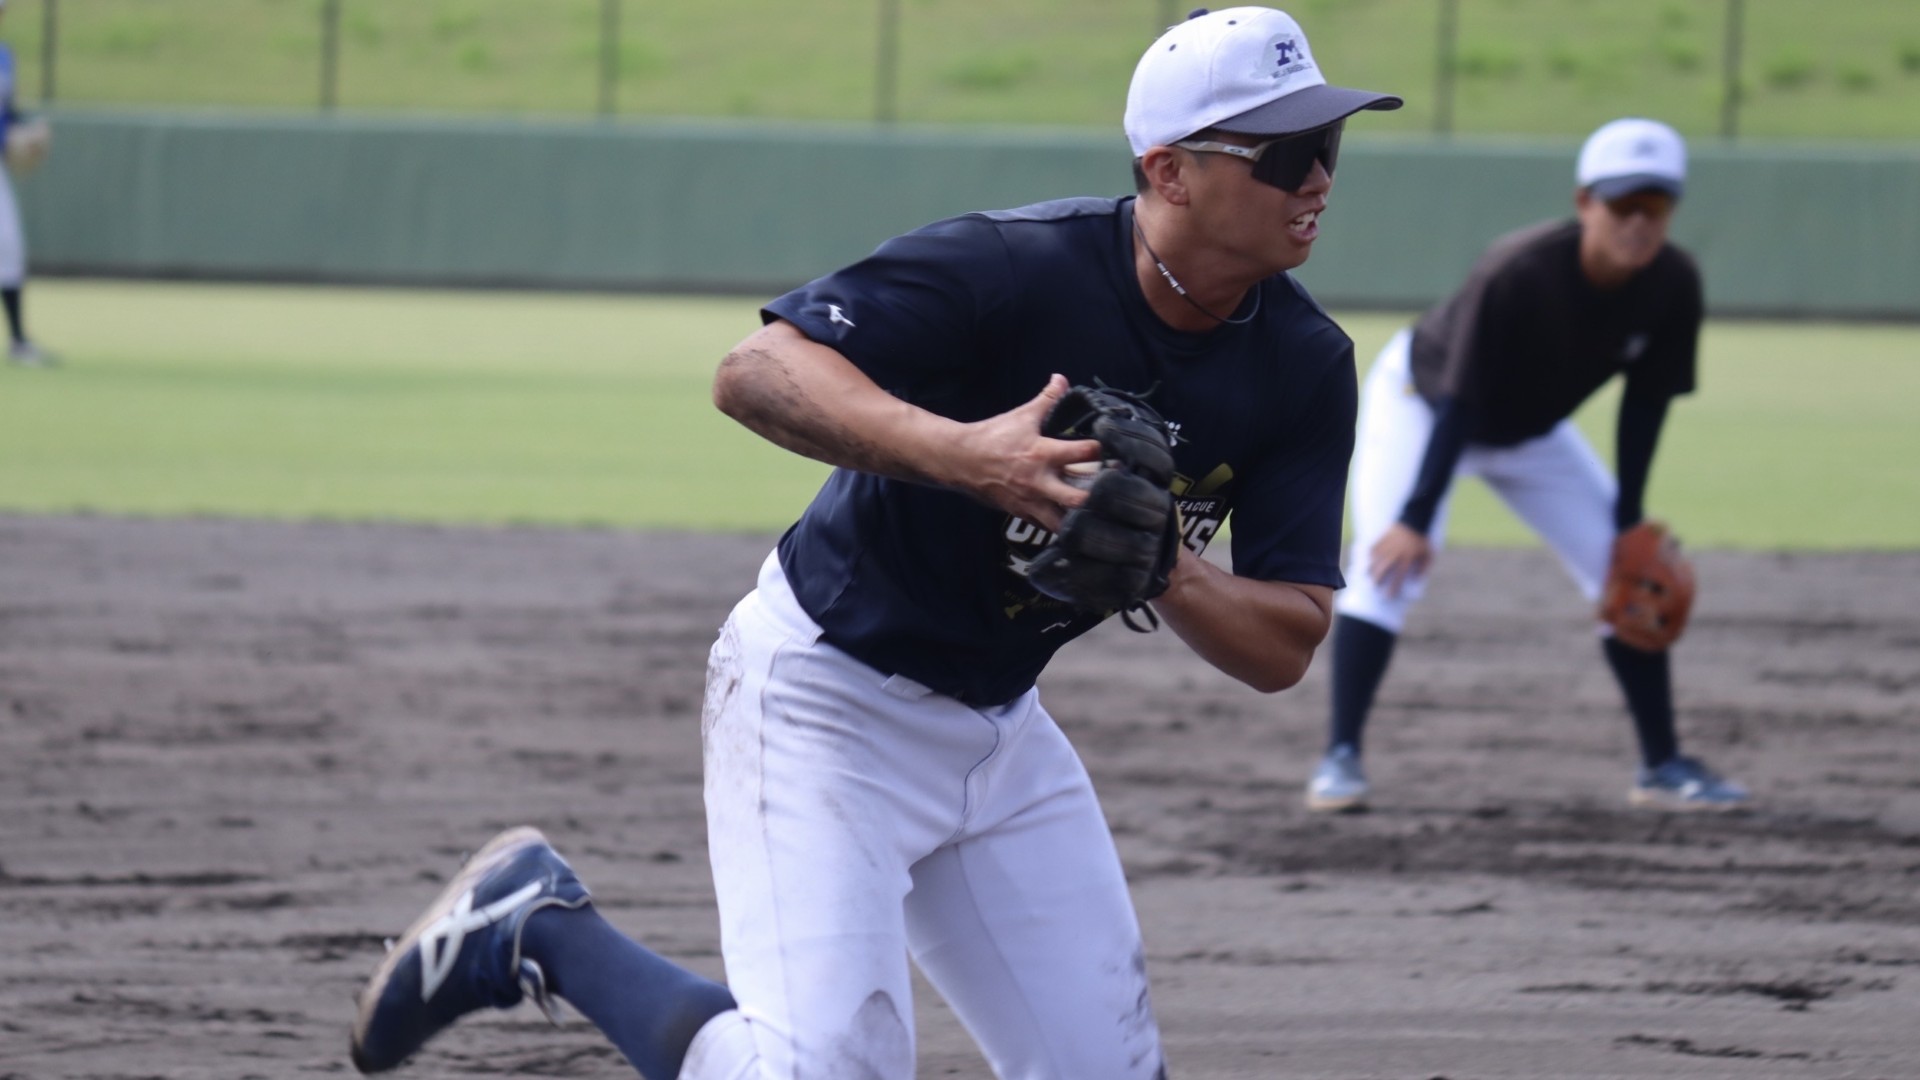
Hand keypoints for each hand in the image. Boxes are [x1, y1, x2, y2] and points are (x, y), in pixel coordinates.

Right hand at [948, 374, 1099, 530]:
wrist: (960, 460)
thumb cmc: (993, 437)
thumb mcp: (1021, 416)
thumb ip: (1047, 399)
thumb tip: (1061, 378)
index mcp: (1042, 453)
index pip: (1084, 452)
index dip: (1102, 450)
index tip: (1113, 450)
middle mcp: (1039, 481)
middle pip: (1078, 499)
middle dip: (1099, 497)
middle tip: (1113, 490)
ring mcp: (1030, 501)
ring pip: (1062, 523)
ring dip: (1080, 519)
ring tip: (1095, 513)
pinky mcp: (1020, 513)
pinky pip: (1046, 527)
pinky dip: (1060, 525)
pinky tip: (1072, 520)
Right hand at [1368, 523, 1432, 598]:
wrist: (1415, 521)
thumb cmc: (1422, 540)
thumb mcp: (1429, 554)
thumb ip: (1424, 568)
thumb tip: (1417, 579)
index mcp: (1407, 558)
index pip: (1399, 576)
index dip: (1394, 587)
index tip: (1389, 595)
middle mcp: (1396, 553)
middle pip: (1384, 568)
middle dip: (1378, 578)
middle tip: (1374, 586)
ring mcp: (1389, 545)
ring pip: (1376, 558)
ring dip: (1372, 567)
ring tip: (1368, 574)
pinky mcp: (1384, 537)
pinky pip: (1374, 546)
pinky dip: (1371, 553)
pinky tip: (1369, 558)